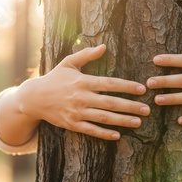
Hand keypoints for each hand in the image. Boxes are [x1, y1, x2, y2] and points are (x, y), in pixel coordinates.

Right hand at [21, 44, 149, 139]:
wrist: (34, 98)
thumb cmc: (54, 78)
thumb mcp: (68, 63)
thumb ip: (87, 55)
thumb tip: (104, 46)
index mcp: (83, 81)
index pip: (109, 84)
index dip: (127, 86)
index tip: (142, 89)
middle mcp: (81, 97)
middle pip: (111, 103)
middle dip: (130, 106)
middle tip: (147, 109)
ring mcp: (77, 112)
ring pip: (104, 118)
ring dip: (122, 121)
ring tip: (138, 122)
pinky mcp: (72, 124)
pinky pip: (91, 130)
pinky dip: (104, 134)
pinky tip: (118, 135)